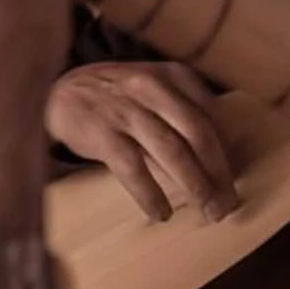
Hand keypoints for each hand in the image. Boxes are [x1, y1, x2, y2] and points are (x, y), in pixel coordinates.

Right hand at [47, 62, 237, 221]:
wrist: (57, 93)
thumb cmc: (115, 97)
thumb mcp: (151, 88)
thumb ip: (182, 111)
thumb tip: (218, 159)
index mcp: (171, 75)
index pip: (210, 115)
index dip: (225, 151)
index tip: (232, 179)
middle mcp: (151, 87)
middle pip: (198, 132)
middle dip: (218, 172)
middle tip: (227, 203)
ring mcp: (126, 109)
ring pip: (172, 150)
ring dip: (194, 185)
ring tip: (207, 211)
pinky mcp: (101, 132)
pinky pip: (133, 168)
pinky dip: (150, 194)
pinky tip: (161, 213)